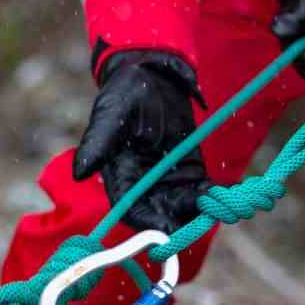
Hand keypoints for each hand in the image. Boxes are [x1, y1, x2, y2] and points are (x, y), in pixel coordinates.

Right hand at [73, 51, 210, 232]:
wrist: (153, 76)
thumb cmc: (124, 94)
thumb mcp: (109, 117)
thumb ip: (97, 145)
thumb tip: (79, 173)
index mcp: (121, 179)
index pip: (132, 212)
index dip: (148, 224)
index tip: (166, 228)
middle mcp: (145, 187)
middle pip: (161, 217)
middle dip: (180, 223)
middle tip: (199, 222)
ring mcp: (169, 181)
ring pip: (184, 209)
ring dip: (200, 212)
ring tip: (216, 207)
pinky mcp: (191, 172)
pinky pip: (202, 192)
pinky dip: (214, 196)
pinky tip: (226, 195)